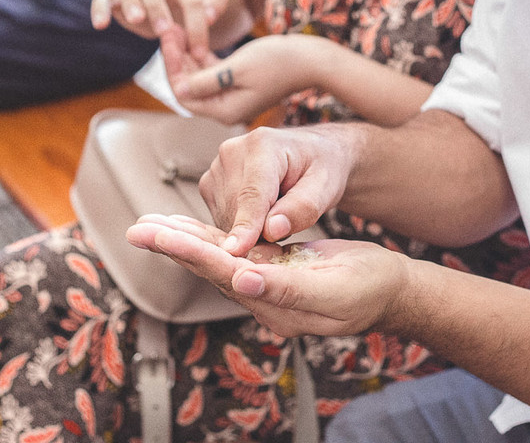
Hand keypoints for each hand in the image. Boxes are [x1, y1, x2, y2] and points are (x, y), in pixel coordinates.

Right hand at [90, 0, 228, 59]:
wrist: (174, 7)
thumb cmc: (192, 8)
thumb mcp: (211, 6)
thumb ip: (215, 4)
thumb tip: (209, 16)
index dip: (197, 24)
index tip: (199, 51)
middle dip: (158, 4)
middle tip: (164, 31)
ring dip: (131, 1)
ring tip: (136, 21)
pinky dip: (100, 8)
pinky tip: (101, 25)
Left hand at [127, 213, 407, 336]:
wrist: (391, 289)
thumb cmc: (372, 287)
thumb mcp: (335, 289)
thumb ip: (288, 291)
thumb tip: (241, 282)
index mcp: (276, 305)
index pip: (224, 274)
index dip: (191, 252)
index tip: (161, 237)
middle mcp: (263, 298)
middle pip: (210, 267)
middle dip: (173, 245)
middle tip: (137, 229)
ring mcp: (267, 285)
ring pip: (216, 257)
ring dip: (182, 239)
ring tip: (149, 225)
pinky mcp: (273, 270)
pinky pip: (233, 252)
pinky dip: (208, 237)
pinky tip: (188, 228)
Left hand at [161, 26, 324, 124]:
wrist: (312, 60)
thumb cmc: (279, 62)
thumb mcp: (238, 69)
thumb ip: (206, 81)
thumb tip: (178, 89)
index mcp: (224, 111)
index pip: (184, 94)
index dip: (172, 66)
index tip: (168, 38)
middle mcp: (226, 108)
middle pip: (189, 86)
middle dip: (177, 58)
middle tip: (168, 28)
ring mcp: (232, 97)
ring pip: (199, 77)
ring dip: (188, 54)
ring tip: (177, 27)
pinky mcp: (239, 84)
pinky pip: (212, 72)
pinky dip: (202, 56)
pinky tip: (194, 36)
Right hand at [195, 121, 359, 255]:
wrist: (310, 153)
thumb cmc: (321, 168)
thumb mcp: (327, 186)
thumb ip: (303, 208)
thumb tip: (271, 230)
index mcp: (262, 145)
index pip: (251, 193)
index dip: (245, 224)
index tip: (235, 250)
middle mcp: (231, 152)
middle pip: (237, 210)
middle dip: (259, 232)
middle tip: (288, 228)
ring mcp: (216, 168)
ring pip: (226, 218)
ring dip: (251, 230)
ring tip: (277, 215)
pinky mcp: (209, 185)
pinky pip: (221, 220)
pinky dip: (242, 227)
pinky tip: (262, 215)